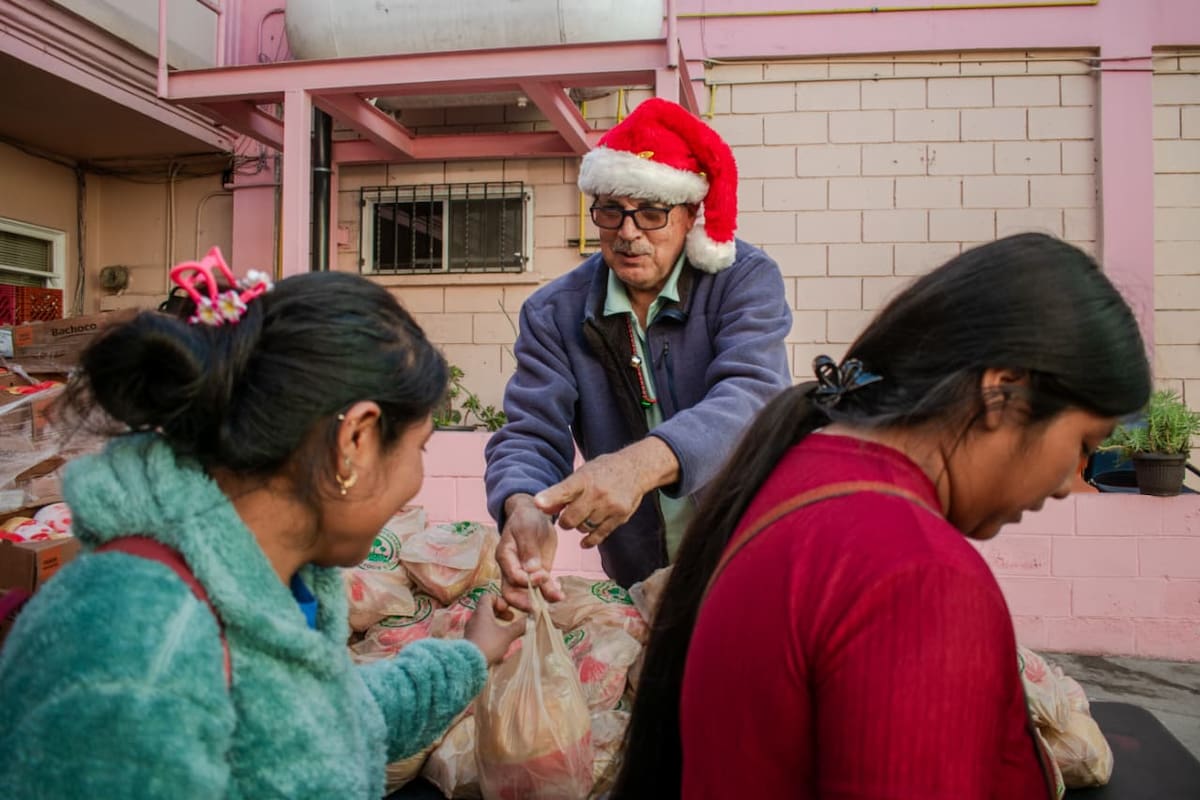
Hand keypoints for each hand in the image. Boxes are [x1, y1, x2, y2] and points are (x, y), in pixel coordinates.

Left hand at [464, 594, 522, 664]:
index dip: (500, 600)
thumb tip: (531, 619)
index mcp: (482, 612)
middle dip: (501, 613)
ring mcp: (471, 629)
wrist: (469, 664)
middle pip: (487, 608)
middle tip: (511, 619)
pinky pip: (481, 631)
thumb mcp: (507, 635)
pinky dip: (491, 633)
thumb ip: (519, 626)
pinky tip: (498, 644)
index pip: (488, 596)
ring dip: (496, 624)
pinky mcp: (470, 640)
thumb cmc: (489, 644)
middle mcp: (474, 618)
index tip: (508, 609)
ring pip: (484, 621)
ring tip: (506, 633)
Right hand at [496, 493, 563, 611]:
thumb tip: (531, 570)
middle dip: (525, 602)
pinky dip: (551, 592)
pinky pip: (542, 588)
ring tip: (558, 597)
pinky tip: (560, 592)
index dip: (525, 580)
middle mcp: (511, 569)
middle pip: (511, 593)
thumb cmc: (525, 519)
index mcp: (505, 556)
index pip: (511, 576)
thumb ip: (527, 548)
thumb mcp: (526, 528)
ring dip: (542, 598)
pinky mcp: (538, 574)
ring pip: (528, 594)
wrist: (534, 514)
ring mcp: (525, 573)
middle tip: (541, 605)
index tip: (542, 576)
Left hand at [534, 437, 678, 548]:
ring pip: (584, 528)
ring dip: (580, 526)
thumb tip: (541, 507)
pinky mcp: (620, 517)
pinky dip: (589, 540)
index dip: (549, 498)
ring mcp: (610, 506)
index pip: (564, 490)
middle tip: (569, 516)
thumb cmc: (602, 472)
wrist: (635, 469)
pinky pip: (599, 535)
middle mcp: (597, 492)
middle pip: (571, 519)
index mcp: (584, 479)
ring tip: (585, 516)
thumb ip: (562, 491)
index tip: (537, 504)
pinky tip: (585, 540)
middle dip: (566, 521)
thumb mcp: (582, 474)